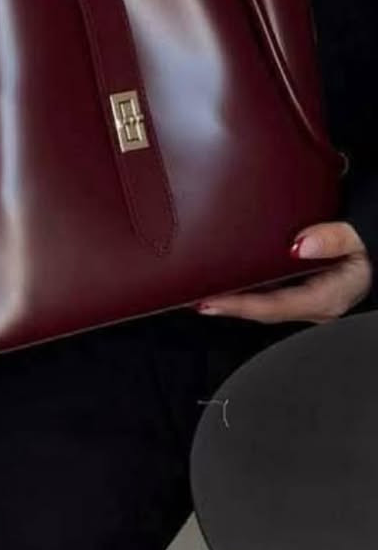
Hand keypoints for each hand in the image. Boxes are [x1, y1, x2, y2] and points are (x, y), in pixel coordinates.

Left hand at [196, 222, 371, 323]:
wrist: (377, 251)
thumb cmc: (369, 245)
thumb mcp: (358, 238)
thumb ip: (333, 239)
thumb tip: (300, 245)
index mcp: (325, 299)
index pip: (273, 307)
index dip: (239, 306)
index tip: (209, 301)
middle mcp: (314, 309)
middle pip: (262, 311)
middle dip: (228, 306)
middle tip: (190, 298)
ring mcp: (308, 304)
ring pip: (264, 306)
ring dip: (234, 301)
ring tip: (200, 293)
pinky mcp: (303, 296)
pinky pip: (270, 298)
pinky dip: (247, 293)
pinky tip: (227, 285)